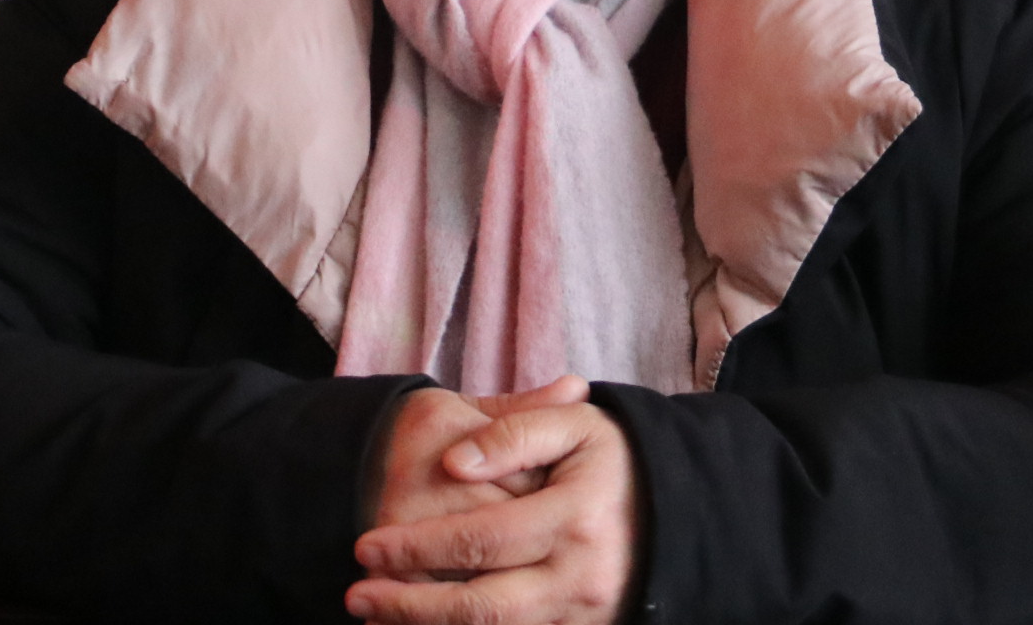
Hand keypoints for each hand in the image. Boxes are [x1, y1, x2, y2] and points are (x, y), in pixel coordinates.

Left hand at [349, 377, 637, 624]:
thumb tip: (455, 460)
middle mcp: (580, 576)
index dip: (418, 548)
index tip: (365, 544)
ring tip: (377, 618)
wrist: (676, 509)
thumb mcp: (575, 426)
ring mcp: (582, 614)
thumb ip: (516, 430)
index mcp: (574, 517)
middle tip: (356, 595)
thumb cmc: (611, 461)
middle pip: (483, 607)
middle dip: (411, 606)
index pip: (481, 540)